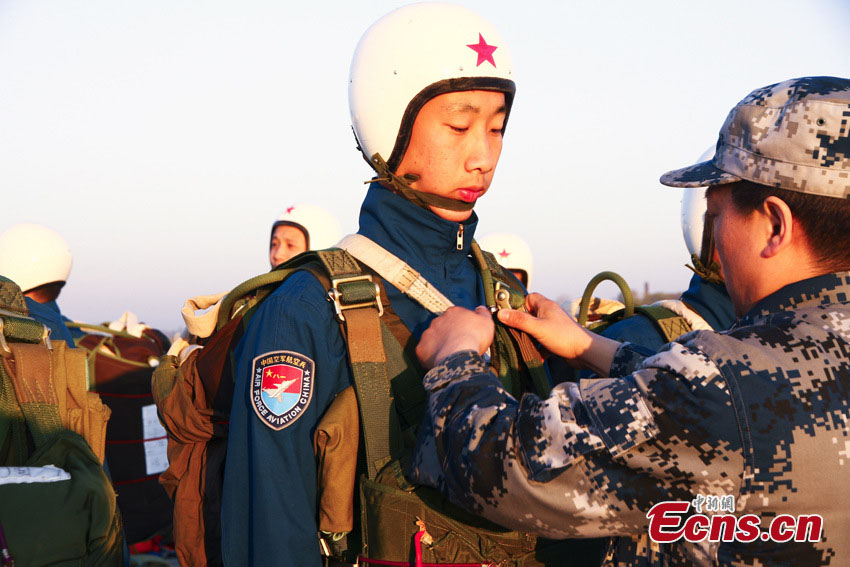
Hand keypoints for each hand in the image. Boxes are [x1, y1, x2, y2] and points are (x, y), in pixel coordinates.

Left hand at [416, 306, 493, 369]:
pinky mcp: (422, 348)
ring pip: (433, 338)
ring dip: (440, 344)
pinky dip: (431, 356)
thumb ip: (483, 313)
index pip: (456, 315)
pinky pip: (425, 351)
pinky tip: (440, 360)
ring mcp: (428, 334)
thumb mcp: (486, 321)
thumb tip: (481, 309)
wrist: (459, 355)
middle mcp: (438, 320)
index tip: (467, 332)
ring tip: (450, 354)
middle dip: (449, 334)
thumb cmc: (473, 337)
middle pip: (443, 326)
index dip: (462, 324)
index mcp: (453, 312)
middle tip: (459, 344)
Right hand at [497, 293, 619, 373]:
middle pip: (530, 314)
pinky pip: (543, 342)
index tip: (512, 316)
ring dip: (529, 338)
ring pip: (536, 329)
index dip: (519, 305)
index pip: (529, 298)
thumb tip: (500, 313)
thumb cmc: (563, 336)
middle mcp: (550, 314)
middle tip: (515, 332)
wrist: (585, 352)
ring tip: (524, 345)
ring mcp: (554, 326)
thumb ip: (519, 320)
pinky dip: (539, 348)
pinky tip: (536, 356)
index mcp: (546, 306)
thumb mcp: (537, 328)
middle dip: (522, 324)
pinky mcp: (556, 339)